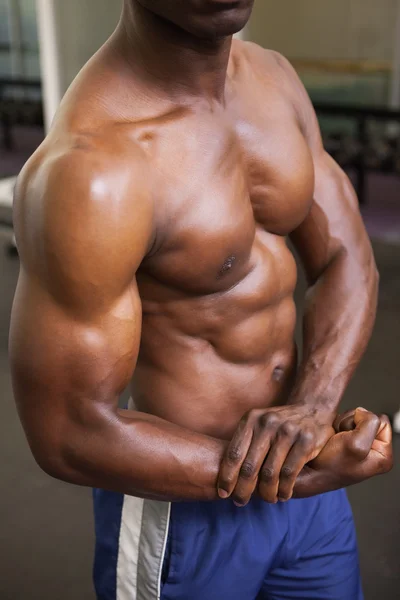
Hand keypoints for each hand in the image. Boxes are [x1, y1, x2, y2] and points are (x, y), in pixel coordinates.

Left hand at [217, 404, 334, 505]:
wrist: (313, 408)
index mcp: (251, 418)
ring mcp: (288, 431)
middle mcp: (267, 423)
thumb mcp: (259, 424)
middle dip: (243, 489)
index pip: (234, 453)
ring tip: (267, 499)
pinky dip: (284, 489)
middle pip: (250, 466)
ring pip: (270, 473)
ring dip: (266, 493)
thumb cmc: (279, 424)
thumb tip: (224, 475)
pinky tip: (283, 495)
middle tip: (240, 502)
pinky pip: (289, 473)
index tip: (222, 493)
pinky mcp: (306, 440)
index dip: (226, 476)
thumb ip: (245, 442)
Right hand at [291, 408, 392, 498]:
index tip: (352, 437)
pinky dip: (335, 426)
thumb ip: (369, 423)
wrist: (307, 471)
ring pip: (354, 418)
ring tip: (336, 440)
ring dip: (341, 425)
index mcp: (383, 455)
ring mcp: (359, 444)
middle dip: (350, 424)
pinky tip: (332, 439)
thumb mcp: (357, 444)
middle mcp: (373, 450)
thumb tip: (362, 412)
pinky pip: (343, 421)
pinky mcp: (346, 440)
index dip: (364, 424)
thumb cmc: (330, 465)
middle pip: (367, 418)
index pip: (382, 422)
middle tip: (341, 439)